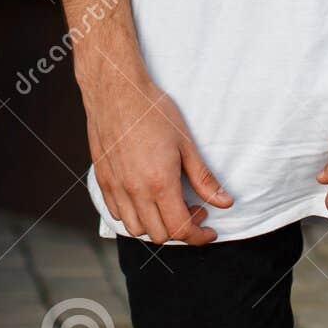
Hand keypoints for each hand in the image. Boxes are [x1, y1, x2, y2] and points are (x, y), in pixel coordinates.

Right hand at [83, 67, 232, 244]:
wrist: (117, 90)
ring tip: (168, 205)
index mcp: (160, 183)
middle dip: (180, 230)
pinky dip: (133, 215)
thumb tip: (225, 202)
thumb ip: (204, 178)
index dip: (199, 236)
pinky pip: (116, 213)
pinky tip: (144, 197)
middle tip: (193, 209)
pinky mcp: (103, 180)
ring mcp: (116, 187)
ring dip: (155, 226)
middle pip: (159, 235)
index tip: (208, 231)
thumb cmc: (152, 111)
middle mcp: (135, 191)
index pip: (181, 230)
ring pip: (135, 229)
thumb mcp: (185, 143)